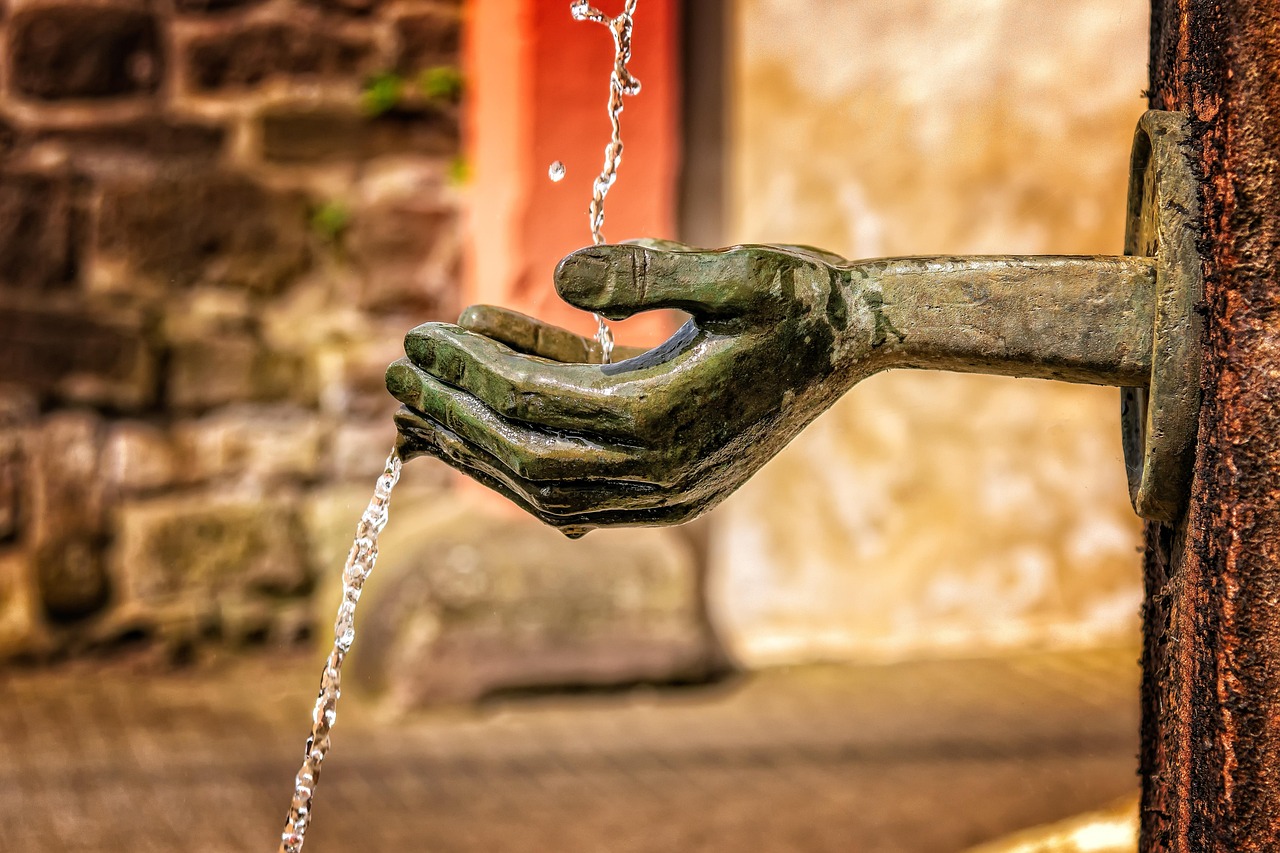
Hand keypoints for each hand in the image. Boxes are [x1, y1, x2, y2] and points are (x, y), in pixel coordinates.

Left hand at [386, 241, 880, 535]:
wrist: (855, 343)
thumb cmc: (802, 300)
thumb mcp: (740, 269)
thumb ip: (651, 272)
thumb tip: (559, 273)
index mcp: (668, 423)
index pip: (534, 406)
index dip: (469, 370)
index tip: (418, 334)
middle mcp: (659, 474)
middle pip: (525, 455)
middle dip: (454, 414)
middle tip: (395, 377)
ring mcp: (664, 491)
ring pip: (543, 481)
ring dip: (478, 442)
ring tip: (420, 406)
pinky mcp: (667, 485)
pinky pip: (577, 479)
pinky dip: (527, 446)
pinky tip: (493, 401)